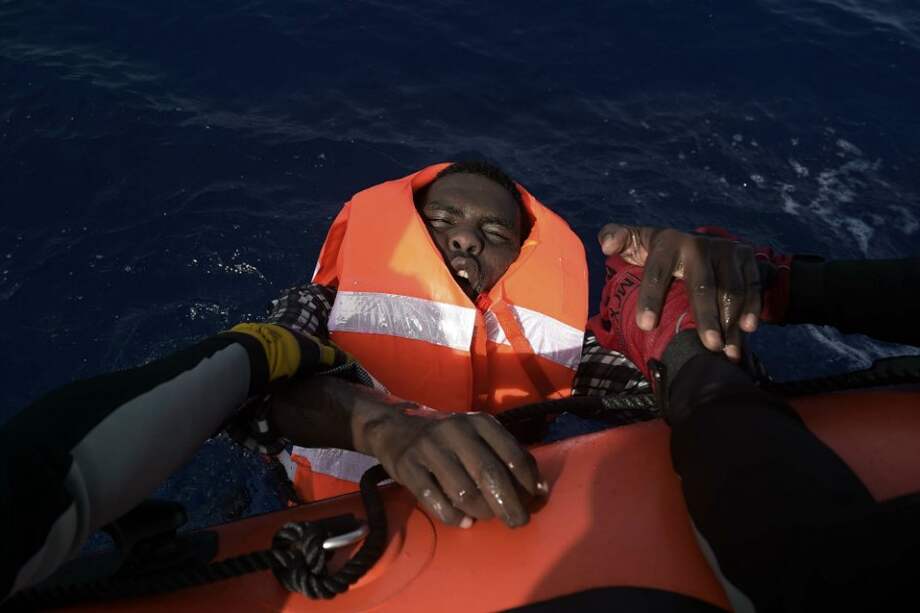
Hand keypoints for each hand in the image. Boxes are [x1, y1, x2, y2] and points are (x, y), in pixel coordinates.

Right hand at [270, 377, 545, 527]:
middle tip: (518, 522)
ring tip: (486, 516)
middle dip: (509, 504)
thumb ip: (507, 455)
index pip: (511, 453)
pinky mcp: (408, 467)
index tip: (534, 498)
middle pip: (489, 475)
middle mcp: (456, 432)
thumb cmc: (451, 437)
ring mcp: (430, 449)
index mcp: (479, 422)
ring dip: (481, 511)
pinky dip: (454, 516)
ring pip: (463, 491)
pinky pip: (435, 500)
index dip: (527, 480)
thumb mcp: (479, 434)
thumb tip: (539, 489)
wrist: (397, 425)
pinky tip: (465, 522)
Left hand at [597, 224, 760, 360]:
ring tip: (727, 351)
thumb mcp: (635, 242)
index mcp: (666, 242)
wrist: (702, 242)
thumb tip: (607, 247)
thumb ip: (614, 238)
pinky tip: (747, 331)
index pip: (656, 272)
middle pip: (702, 285)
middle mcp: (697, 243)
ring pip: (731, 290)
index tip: (646, 326)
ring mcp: (725, 249)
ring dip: (731, 322)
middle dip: (706, 317)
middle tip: (708, 346)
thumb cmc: (659, 252)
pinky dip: (752, 308)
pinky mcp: (746, 256)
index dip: (651, 298)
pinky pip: (752, 286)